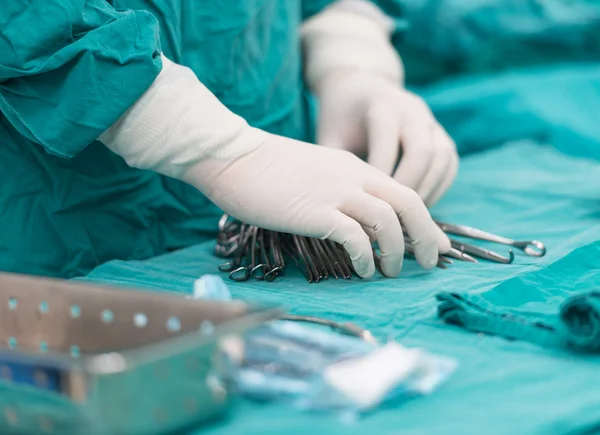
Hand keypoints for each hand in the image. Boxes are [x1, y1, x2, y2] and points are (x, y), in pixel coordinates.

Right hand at [182, 133, 449, 277]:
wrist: (233, 157)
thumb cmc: (266, 169)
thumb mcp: (314, 173)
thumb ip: (337, 189)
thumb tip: (353, 219)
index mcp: (355, 167)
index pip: (403, 191)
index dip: (425, 220)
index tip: (435, 244)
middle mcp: (353, 176)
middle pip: (409, 203)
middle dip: (427, 235)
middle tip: (430, 262)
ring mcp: (335, 192)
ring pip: (388, 221)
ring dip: (397, 251)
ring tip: (391, 272)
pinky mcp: (315, 211)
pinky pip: (355, 237)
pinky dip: (365, 257)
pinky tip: (362, 271)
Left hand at [317, 71, 457, 206]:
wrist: (360, 87)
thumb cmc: (340, 117)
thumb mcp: (329, 136)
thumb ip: (333, 165)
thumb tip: (337, 205)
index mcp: (383, 107)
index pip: (388, 147)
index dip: (379, 180)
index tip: (366, 206)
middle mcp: (412, 110)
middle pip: (423, 152)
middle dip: (408, 187)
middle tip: (391, 216)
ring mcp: (431, 121)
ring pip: (442, 158)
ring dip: (427, 190)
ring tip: (406, 215)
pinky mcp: (441, 134)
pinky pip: (449, 163)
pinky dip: (438, 187)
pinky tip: (419, 206)